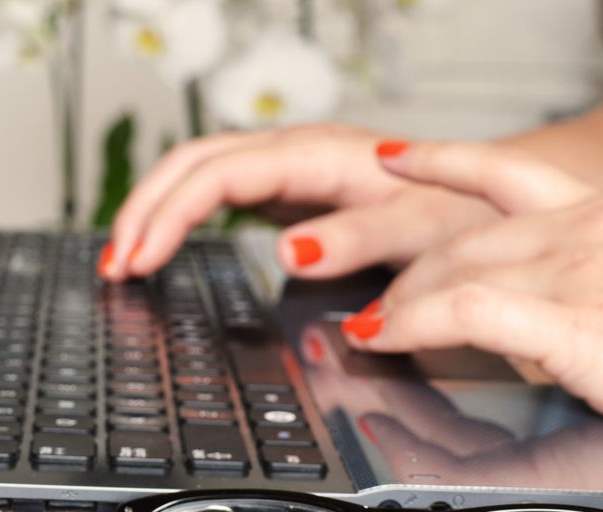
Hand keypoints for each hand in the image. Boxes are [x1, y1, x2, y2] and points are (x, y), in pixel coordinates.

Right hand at [99, 124, 497, 280]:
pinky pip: (218, 191)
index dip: (169, 216)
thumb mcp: (420, 229)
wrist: (489, 196)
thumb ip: (359, 236)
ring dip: (154, 211)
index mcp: (320, 156)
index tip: (139, 262)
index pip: (218, 176)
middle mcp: (297, 152)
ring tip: (123, 258)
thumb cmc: (460, 212)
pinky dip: (181, 217)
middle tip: (113, 267)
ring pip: (198, 171)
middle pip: (193, 163)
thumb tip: (288, 250)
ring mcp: (290, 168)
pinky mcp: (290, 189)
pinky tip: (163, 244)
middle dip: (144, 212)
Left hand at [340, 141, 602, 487]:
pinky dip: (412, 324)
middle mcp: (589, 229)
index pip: (507, 171)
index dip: (442, 160)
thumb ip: (583, 295)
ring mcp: (580, 270)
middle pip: (462, 238)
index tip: (397, 159)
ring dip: (400, 306)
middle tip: (378, 307)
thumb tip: (526, 325)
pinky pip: (466, 311)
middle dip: (409, 277)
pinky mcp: (575, 321)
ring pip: (454, 271)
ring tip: (371, 330)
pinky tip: (388, 337)